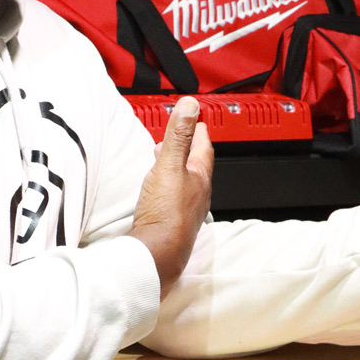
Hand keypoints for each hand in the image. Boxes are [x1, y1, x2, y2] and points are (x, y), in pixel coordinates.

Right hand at [131, 97, 213, 295]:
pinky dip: (167, 186)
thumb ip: (178, 136)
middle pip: (195, 165)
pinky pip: (173, 198)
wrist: (157, 253)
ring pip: (184, 182)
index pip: (203, 148)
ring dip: (176, 168)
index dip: (199, 131)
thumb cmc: (166, 214)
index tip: (197, 119)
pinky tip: (157, 190)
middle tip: (181, 137)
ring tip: (165, 160)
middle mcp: (197, 195)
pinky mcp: (172, 224)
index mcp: (199, 178)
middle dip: (187, 148)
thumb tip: (190, 106)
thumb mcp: (170, 166)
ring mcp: (185, 211)